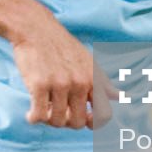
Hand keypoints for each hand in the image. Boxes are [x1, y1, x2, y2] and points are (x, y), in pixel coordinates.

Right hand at [9, 11, 109, 128]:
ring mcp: (60, 84)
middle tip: (56, 112)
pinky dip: (33, 119)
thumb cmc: (61, 46)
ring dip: (48, 120)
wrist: (35, 28)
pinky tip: (30, 115)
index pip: (104, 114)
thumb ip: (102, 82)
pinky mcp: (40, 85)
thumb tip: (121, 96)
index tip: (82, 118)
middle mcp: (80, 83)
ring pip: (57, 121)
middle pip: (78, 123)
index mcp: (93, 78)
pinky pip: (38, 115)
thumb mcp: (88, 61)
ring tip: (42, 110)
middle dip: (66, 122)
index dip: (94, 123)